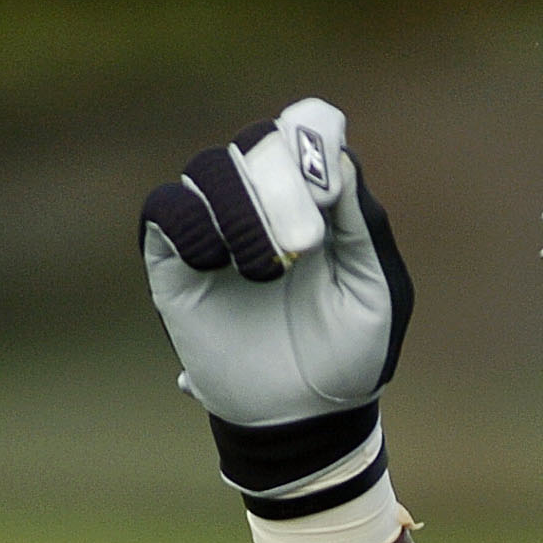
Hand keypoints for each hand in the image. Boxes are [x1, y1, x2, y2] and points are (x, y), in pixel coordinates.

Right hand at [141, 97, 413, 429]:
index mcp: (319, 197)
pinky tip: (218, 264)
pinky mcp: (175, 261)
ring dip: (240, 208)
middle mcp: (265, 200)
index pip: (306, 124)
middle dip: (282, 185)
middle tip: (304, 247)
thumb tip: (333, 160)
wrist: (305, 417)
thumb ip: (361, 222)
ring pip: (209, 167)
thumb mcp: (376, 288)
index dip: (313, 138)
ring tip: (266, 270)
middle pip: (257, 140)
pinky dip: (191, 223)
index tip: (328, 192)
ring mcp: (218, 227)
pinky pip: (166, 209)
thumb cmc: (350, 353)